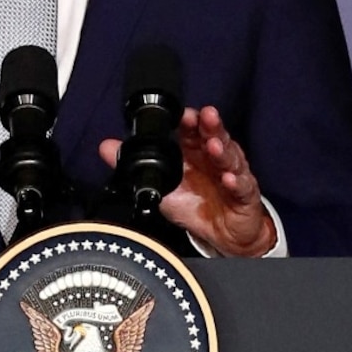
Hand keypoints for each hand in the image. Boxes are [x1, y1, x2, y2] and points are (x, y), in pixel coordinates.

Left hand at [100, 104, 276, 256]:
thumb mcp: (162, 186)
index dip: (189, 121)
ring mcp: (233, 174)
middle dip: (210, 126)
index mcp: (196, 153)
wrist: (225, 236)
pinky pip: (242, 187)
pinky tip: (229, 179)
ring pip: (230, 158)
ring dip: (222, 151)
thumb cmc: (197, 205)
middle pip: (215, 137)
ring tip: (214, 146)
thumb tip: (106, 147)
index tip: (181, 114)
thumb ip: (135, 165)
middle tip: (204, 116)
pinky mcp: (245, 195)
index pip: (193, 130)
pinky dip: (237, 182)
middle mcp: (215, 159)